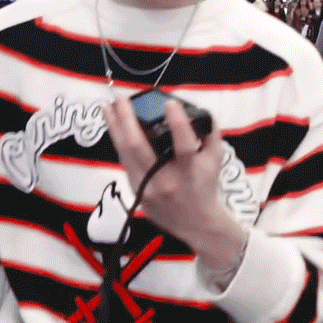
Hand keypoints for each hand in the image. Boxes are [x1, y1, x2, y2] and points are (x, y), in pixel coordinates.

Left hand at [103, 97, 240, 262]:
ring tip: (107, 107)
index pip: (184, 146)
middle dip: (127, 119)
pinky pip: (124, 160)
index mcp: (189, 172)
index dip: (178, 124)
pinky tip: (112, 126)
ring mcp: (147, 186)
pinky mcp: (136, 189)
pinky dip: (118, 141)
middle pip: (140, 147)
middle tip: (121, 98)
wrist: (196, 224)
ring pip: (124, 152)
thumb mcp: (215, 160)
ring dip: (114, 127)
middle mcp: (166, 180)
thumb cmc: (205, 186)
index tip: (170, 103)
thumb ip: (210, 133)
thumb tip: (198, 109)